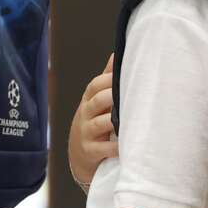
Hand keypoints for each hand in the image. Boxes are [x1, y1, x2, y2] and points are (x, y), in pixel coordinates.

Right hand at [69, 54, 118, 187]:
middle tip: (128, 94)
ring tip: (128, 118)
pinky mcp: (90, 152)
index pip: (95, 86)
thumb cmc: (93, 122)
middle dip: (111, 96)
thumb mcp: (96, 100)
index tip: (123, 75)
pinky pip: (103, 149)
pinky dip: (115, 147)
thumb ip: (107, 79)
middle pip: (97, 101)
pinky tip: (127, 145)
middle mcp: (85, 115)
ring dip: (113, 120)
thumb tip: (117, 53)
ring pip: (99, 124)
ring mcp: (86, 134)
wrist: (79, 155)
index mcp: (89, 100)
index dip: (107, 80)